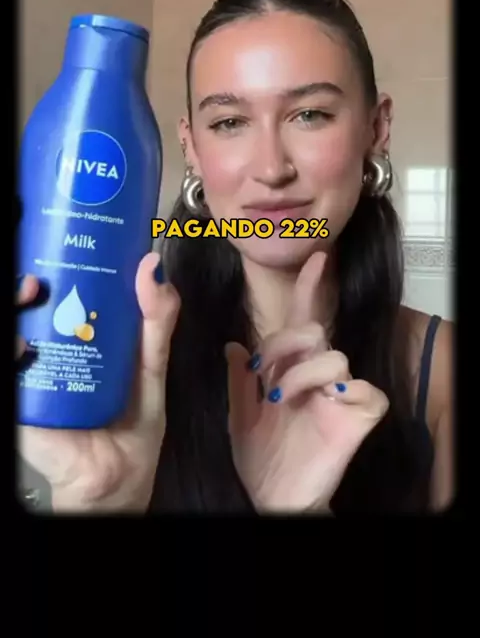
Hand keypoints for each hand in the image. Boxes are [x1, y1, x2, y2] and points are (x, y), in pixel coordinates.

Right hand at [16, 253, 179, 511]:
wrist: (120, 479)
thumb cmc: (132, 421)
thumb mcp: (151, 364)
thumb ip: (157, 319)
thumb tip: (153, 265)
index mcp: (79, 332)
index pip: (58, 289)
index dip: (51, 260)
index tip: (58, 236)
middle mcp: (49, 346)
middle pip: (28, 307)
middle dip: (26, 283)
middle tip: (37, 277)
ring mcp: (33, 373)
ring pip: (14, 331)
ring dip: (15, 307)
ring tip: (28, 294)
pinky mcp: (22, 403)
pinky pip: (11, 375)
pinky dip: (12, 352)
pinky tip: (21, 346)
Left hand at [225, 252, 388, 513]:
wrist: (270, 497)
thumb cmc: (260, 457)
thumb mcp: (239, 414)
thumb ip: (239, 379)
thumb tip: (233, 345)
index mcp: (293, 368)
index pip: (302, 319)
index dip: (309, 287)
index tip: (315, 257)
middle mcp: (320, 375)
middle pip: (313, 329)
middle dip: (282, 343)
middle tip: (264, 373)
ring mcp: (342, 394)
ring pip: (332, 354)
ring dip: (298, 373)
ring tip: (279, 399)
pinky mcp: (360, 415)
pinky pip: (360, 387)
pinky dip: (331, 391)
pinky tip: (311, 406)